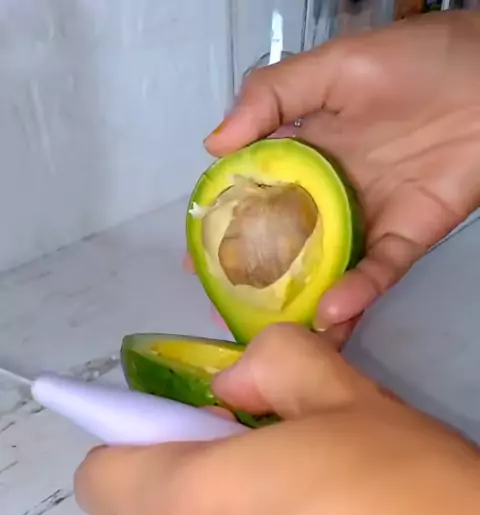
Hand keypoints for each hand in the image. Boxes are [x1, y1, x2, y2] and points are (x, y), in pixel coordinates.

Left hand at [75, 324, 479, 514]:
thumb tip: (233, 385)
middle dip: (211, 478)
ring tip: (343, 508)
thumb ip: (274, 367)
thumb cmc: (408, 496)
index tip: (204, 426)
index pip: (101, 476)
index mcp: (190, 508)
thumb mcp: (346, 399)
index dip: (136, 438)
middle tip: (295, 457)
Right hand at [189, 11, 479, 345]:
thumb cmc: (417, 61)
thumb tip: (214, 145)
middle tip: (228, 312)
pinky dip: (357, 293)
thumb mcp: (334, 67)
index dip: (227, 227)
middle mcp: (332, 194)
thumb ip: (272, 97)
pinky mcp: (407, 238)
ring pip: (329, 271)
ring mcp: (368, 220)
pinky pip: (378, 273)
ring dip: (304, 304)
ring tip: (276, 335)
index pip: (257, 197)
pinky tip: (332, 310)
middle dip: (258, 282)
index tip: (197, 258)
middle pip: (287, 246)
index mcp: (307, 154)